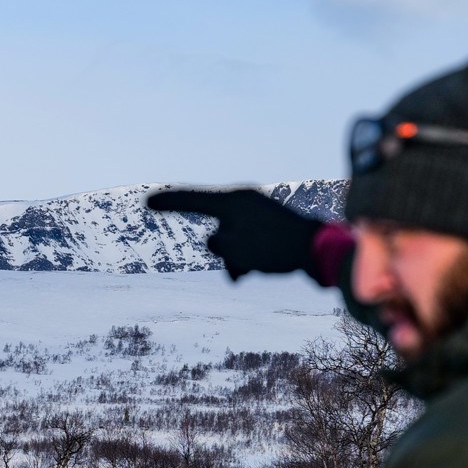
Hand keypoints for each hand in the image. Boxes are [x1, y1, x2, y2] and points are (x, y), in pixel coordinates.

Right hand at [146, 187, 321, 281]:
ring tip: (252, 269)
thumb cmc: (276, 248)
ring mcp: (257, 213)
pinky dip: (246, 256)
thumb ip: (217, 244)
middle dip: (223, 250)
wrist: (319, 250)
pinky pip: (245, 241)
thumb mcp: (235, 249)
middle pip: (214, 227)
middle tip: (243, 263)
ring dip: (234, 257)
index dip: (168, 202)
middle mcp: (244, 202)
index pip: (192, 199)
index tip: (148, 201)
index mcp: (233, 200)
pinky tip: (257, 269)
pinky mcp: (269, 226)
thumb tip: (219, 242)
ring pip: (230, 239)